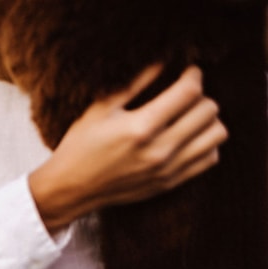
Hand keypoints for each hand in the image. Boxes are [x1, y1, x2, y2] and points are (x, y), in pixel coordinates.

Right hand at [31, 64, 227, 230]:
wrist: (69, 189)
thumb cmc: (79, 146)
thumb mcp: (99, 110)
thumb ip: (134, 84)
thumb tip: (162, 61)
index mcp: (140, 127)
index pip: (189, 92)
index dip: (193, 75)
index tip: (188, 72)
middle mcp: (158, 150)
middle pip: (208, 111)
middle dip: (201, 96)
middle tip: (185, 95)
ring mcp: (166, 169)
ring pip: (216, 134)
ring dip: (208, 121)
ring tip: (190, 117)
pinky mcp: (169, 183)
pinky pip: (210, 158)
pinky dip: (206, 144)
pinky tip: (188, 138)